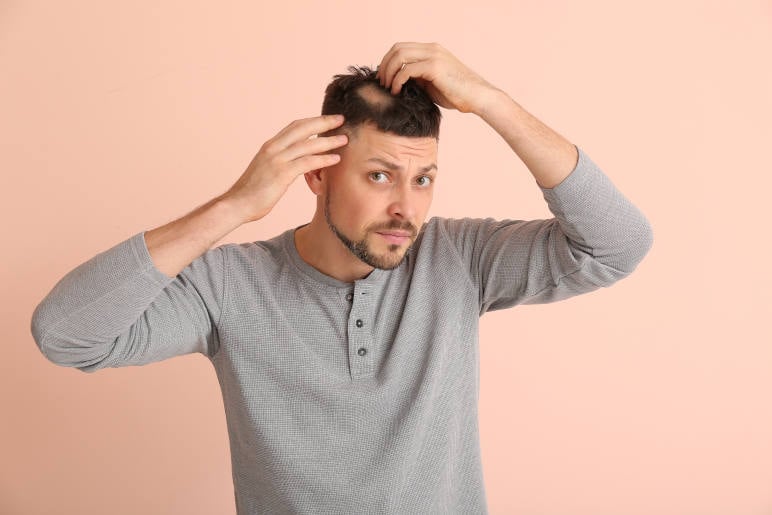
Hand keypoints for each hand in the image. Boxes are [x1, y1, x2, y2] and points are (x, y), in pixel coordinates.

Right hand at [222, 115, 347, 222]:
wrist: (236, 204)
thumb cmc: (251, 193)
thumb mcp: (265, 172)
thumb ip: (279, 164)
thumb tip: (291, 166)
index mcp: (270, 146)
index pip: (294, 127)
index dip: (312, 121)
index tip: (327, 120)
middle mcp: (273, 148)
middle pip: (303, 128)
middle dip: (323, 122)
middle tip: (341, 119)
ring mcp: (277, 160)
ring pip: (308, 144)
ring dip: (329, 141)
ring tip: (344, 139)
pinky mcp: (282, 173)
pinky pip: (307, 162)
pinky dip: (324, 159)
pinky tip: (336, 159)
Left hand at [375, 42, 498, 113]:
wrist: (478, 97)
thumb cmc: (458, 94)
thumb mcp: (432, 84)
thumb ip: (418, 78)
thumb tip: (399, 81)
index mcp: (432, 50)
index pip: (401, 47)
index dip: (388, 61)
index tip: (383, 77)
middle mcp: (432, 49)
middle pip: (397, 48)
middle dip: (385, 65)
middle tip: (381, 82)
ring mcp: (433, 56)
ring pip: (399, 55)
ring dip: (389, 72)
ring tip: (387, 87)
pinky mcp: (434, 67)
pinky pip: (407, 70)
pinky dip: (397, 80)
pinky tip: (397, 91)